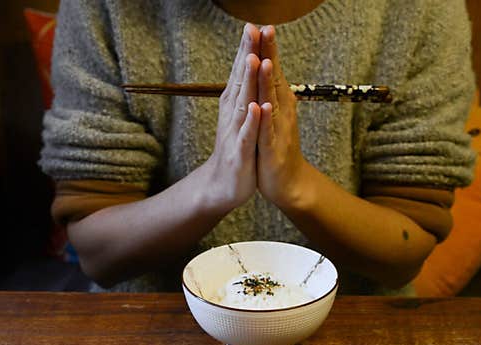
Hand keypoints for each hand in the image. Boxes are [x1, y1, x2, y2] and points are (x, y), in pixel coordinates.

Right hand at [205, 23, 261, 212]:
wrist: (223, 186)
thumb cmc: (237, 149)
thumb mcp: (241, 117)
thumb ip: (243, 93)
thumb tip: (246, 67)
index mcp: (236, 104)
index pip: (241, 72)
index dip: (247, 48)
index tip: (253, 23)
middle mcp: (233, 114)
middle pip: (240, 80)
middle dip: (246, 55)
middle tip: (251, 28)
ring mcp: (237, 133)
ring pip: (244, 103)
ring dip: (248, 82)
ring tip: (253, 59)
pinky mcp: (242, 152)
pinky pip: (248, 135)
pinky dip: (253, 121)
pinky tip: (257, 108)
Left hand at [256, 25, 308, 208]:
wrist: (287, 182)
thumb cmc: (276, 146)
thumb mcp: (272, 114)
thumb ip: (270, 91)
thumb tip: (267, 65)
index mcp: (278, 100)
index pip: (271, 69)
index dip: (266, 48)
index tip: (261, 24)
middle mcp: (281, 110)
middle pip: (274, 78)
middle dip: (269, 55)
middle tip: (266, 29)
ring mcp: (277, 129)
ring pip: (272, 102)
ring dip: (269, 82)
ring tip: (265, 62)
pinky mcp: (272, 148)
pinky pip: (268, 132)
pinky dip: (266, 119)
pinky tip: (264, 108)